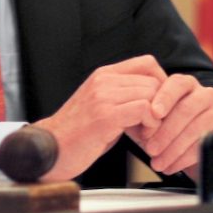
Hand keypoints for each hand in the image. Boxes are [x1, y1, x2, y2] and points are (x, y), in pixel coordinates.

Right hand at [34, 55, 166, 180]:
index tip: (160, 105)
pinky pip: (145, 110)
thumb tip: (156, 98)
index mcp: (103, 74)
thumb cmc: (79, 133)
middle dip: (162, 106)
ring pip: (152, 94)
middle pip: (153, 81)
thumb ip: (123, 95)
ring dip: (157, 119)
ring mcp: (103, 96)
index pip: (147, 63)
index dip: (161, 83)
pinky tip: (142, 138)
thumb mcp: (101, 105)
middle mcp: (103, 80)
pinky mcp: (105, 115)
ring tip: (146, 134)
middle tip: (152, 127)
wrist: (50, 149)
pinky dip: (151, 126)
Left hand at [132, 73, 212, 177]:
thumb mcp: (155, 119)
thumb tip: (138, 124)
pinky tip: (171, 166)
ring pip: (195, 127)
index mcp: (184, 84)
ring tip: (158, 163)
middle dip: (165, 132)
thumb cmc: (169, 128)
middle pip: (186, 109)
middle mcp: (204, 92)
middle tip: (150, 149)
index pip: (176, 84)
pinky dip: (184, 158)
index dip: (164, 98)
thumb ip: (147, 117)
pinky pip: (204, 144)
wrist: (194, 145)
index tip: (154, 113)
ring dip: (173, 148)